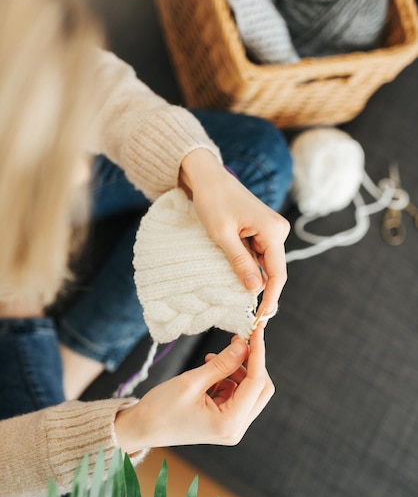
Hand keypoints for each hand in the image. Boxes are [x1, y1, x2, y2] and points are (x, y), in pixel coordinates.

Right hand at [114, 326, 273, 452]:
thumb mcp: (192, 381)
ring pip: (250, 390)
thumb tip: (244, 345)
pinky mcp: (224, 420)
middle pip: (260, 389)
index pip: (256, 383)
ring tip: (212, 358)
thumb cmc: (161, 409)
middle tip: (237, 341)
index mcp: (229, 423)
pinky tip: (210, 369)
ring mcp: (231, 426)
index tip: (257, 331)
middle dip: (251, 363)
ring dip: (237, 369)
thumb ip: (221, 363)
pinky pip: (236, 393)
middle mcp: (235, 428)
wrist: (141, 428)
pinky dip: (228, 377)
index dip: (258, 354)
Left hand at [179, 149, 289, 319]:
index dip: (271, 298)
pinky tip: (232, 268)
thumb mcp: (222, 235)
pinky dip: (247, 264)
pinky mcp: (262, 230)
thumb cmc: (213, 201)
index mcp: (273, 230)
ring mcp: (271, 230)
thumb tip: (255, 289)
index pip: (277, 273)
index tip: (261, 318)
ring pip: (264, 263)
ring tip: (232, 283)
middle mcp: (278, 230)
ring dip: (250, 274)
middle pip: (272, 270)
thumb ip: (240, 262)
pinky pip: (258, 254)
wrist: (208, 178)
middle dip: (260, 289)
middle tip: (244, 311)